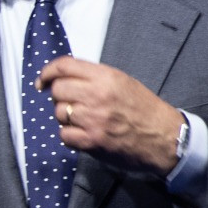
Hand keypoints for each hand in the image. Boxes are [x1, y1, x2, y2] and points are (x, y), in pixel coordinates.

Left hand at [36, 56, 182, 176]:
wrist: (166, 137)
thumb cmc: (143, 109)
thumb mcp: (122, 82)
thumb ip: (94, 77)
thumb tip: (62, 77)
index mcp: (105, 77)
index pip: (64, 66)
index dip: (47, 72)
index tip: (41, 81)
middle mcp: (97, 95)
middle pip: (57, 90)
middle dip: (60, 97)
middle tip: (73, 103)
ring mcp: (93, 119)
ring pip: (59, 113)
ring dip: (66, 117)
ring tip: (84, 120)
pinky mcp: (92, 141)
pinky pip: (64, 135)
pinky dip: (70, 136)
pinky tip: (84, 134)